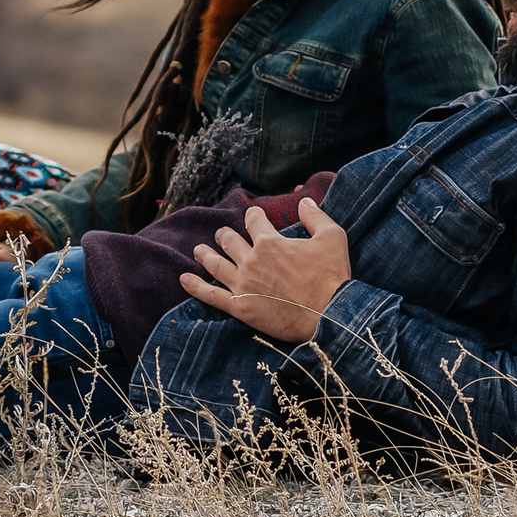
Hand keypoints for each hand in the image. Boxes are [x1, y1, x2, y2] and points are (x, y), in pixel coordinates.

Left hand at [179, 197, 351, 345]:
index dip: (253, 216)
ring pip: (216, 264)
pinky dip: (195, 287)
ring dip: (205, 255)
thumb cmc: (332, 276)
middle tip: (222, 235)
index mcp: (270, 241)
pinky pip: (211, 295)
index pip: (253, 220)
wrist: (329, 315)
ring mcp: (243, 283)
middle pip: (230, 241)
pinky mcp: (240, 306)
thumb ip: (315, 216)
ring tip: (199, 250)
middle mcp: (251, 259)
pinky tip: (184, 279)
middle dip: (225, 236)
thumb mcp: (332, 237)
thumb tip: (304, 201)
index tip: (253, 216)